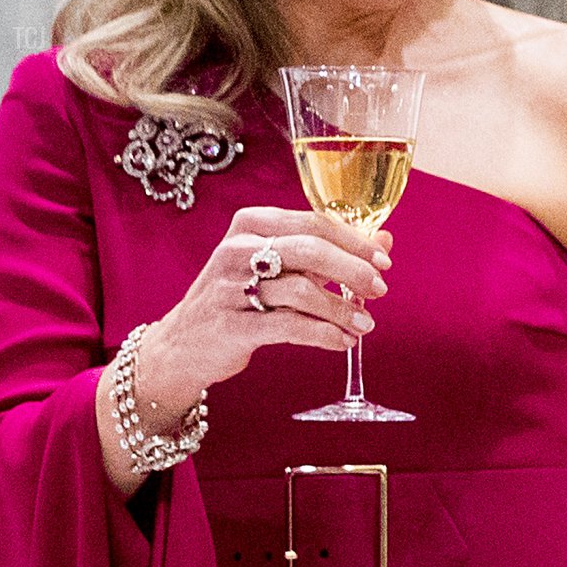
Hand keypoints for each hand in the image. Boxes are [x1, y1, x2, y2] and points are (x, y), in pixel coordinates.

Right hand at [99, 207, 391, 447]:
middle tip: (379, 290)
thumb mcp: (278, 266)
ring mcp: (231, 287)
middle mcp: (238, 248)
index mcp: (251, 223)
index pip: (314, 222)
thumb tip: (384, 242)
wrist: (182, 344)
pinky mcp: (232, 325)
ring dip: (342, 310)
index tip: (383, 261)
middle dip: (353, 271)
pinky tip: (341, 341)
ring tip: (364, 325)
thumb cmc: (238, 298)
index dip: (355, 241)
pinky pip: (289, 326)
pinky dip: (323, 334)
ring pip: (302, 291)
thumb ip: (327, 252)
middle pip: (311, 250)